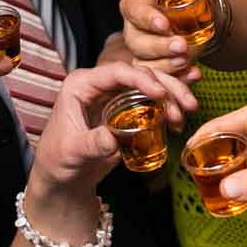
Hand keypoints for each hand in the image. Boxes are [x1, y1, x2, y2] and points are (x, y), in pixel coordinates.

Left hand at [31, 61, 194, 192]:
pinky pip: (151, 102)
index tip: (161, 93)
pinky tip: (180, 121)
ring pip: (150, 85)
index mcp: (82, 84)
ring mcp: (114, 95)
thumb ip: (91, 143)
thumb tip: (112, 138)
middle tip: (186, 105)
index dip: (141, 78)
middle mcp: (100, 84)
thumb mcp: (72, 151)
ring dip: (172, 95)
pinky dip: (168, 108)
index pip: (115, 72)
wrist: (63, 175)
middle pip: (139, 74)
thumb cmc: (58, 159)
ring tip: (187, 113)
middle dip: (166, 86)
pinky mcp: (126, 109)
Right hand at [115, 0, 203, 78]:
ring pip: (143, 64)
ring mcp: (139, 53)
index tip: (164, 24)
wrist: (199, 20)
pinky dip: (178, 78)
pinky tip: (193, 74)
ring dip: (166, 65)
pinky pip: (158, 80)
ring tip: (186, 61)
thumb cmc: (187, 0)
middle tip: (181, 46)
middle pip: (136, 42)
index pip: (135, 10)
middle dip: (160, 46)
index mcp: (135, 4)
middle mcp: (132, 30)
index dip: (148, 19)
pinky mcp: (152, 70)